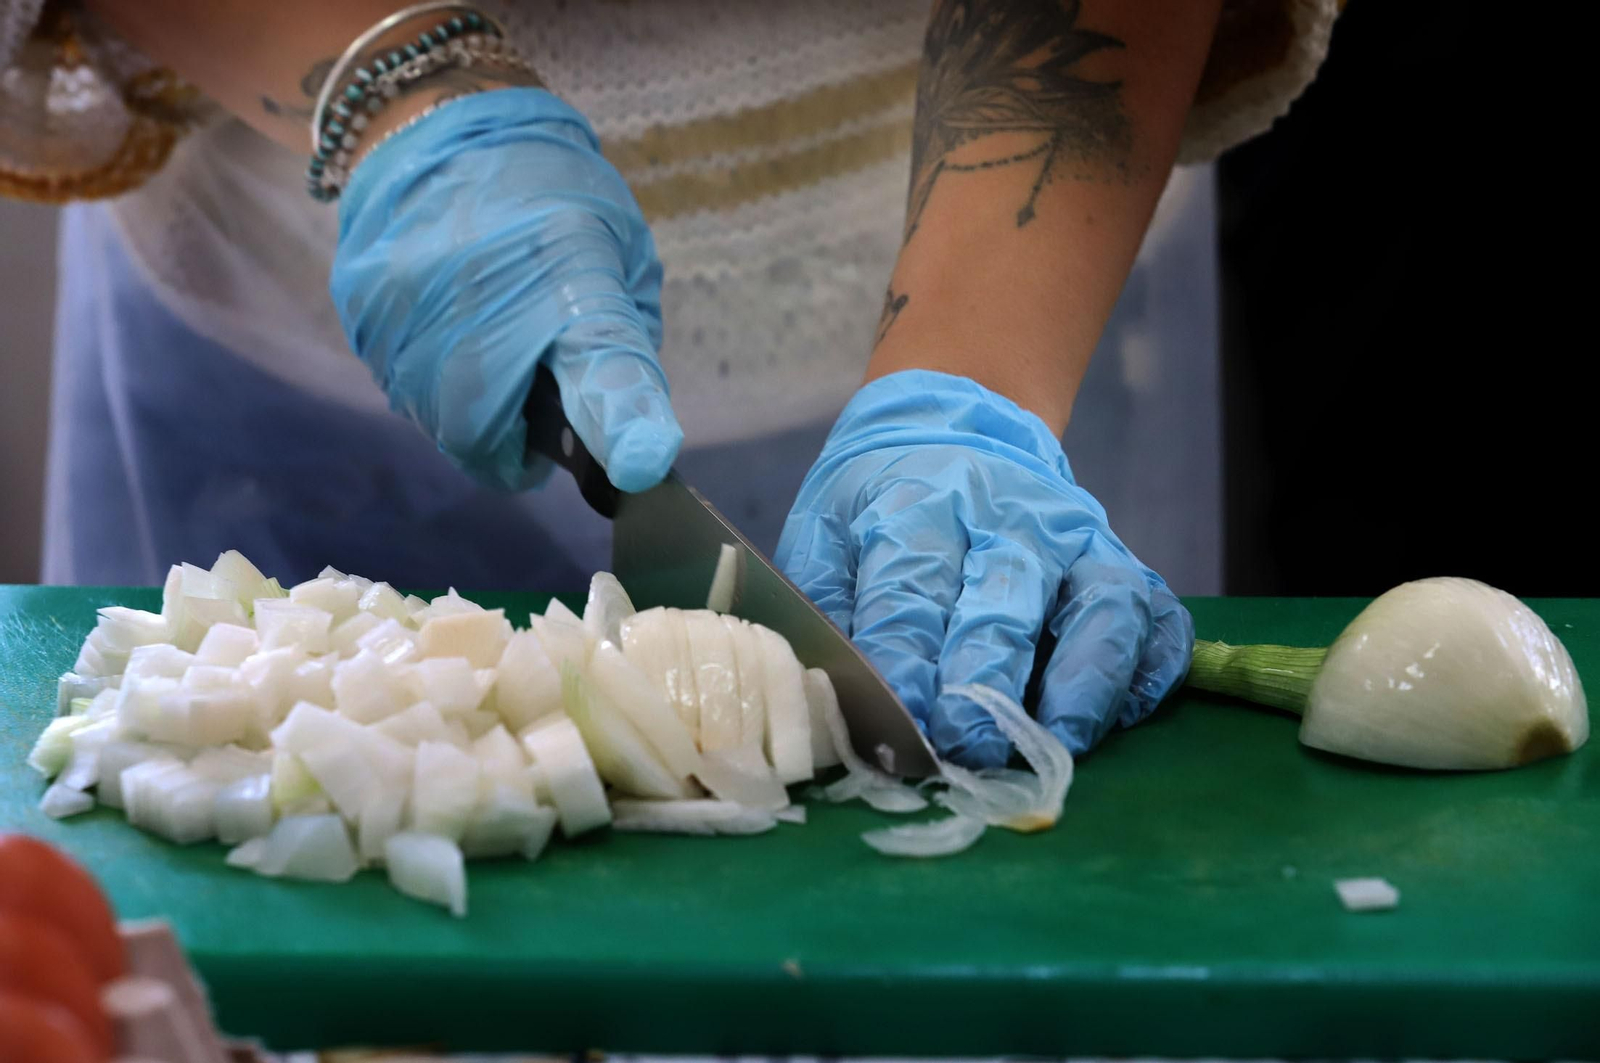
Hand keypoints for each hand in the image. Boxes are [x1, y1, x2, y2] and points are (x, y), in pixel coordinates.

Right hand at [330, 88, 681, 491]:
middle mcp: (479, 311)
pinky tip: (450, 321)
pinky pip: (405, 386)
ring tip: (490, 339)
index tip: (639, 466)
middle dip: (517, 435)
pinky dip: (434, 376)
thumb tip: (623, 435)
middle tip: (535, 385)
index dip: (622, 425)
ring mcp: (407, 322)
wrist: (435, 121)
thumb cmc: (548, 190)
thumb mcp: (614, 247)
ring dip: (473, 408)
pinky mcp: (364, 321)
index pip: (605, 370)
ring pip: (441, 421)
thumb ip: (622, 342)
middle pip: (487, 440)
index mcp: (570, 278)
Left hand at [776, 370, 1192, 766]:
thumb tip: (825, 701)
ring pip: (1102, 604)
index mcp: (919, 504)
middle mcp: (1008, 516)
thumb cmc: (881, 499)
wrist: (961, 424)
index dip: (906, 661)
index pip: (913, 588)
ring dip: (1087, 681)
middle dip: (988, 680)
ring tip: (1061, 744)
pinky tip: (1124, 715)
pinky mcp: (1121, 561)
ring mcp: (1077, 538)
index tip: (899, 727)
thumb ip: (823, 610)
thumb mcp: (827, 530)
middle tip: (970, 748)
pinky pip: (1156, 615)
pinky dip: (1151, 669)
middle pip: (1006, 600)